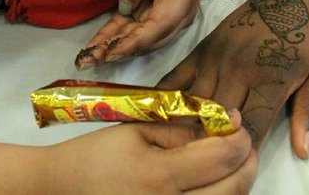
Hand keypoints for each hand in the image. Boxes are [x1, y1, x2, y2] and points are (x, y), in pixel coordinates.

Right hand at [0, 111, 254, 193]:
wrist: (60, 192)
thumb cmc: (94, 157)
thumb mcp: (136, 131)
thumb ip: (180, 129)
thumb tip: (221, 125)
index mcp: (159, 177)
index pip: (223, 157)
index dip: (239, 136)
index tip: (237, 120)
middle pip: (234, 188)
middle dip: (248, 160)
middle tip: (244, 141)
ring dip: (238, 181)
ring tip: (232, 161)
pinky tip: (214, 183)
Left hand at [77, 0, 211, 67]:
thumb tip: (125, 7)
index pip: (161, 24)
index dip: (136, 40)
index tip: (112, 52)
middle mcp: (180, 14)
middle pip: (150, 39)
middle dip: (120, 51)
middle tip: (88, 61)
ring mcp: (170, 19)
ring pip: (141, 39)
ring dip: (114, 49)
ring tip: (86, 59)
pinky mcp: (157, 18)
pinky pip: (135, 30)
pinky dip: (116, 39)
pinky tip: (96, 48)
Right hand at [158, 0, 308, 159]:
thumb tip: (304, 152)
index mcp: (271, 78)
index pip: (250, 127)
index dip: (242, 151)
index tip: (237, 167)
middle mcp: (239, 69)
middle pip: (216, 118)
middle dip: (212, 143)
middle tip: (206, 161)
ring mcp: (216, 57)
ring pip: (193, 101)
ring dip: (188, 126)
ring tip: (182, 146)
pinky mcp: (202, 47)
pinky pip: (177, 77)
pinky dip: (168, 98)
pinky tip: (160, 117)